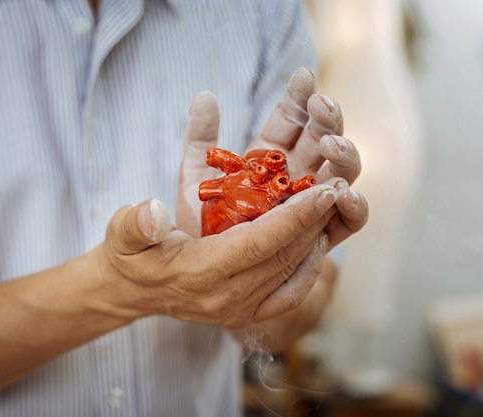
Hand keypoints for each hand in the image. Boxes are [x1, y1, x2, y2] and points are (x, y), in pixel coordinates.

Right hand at [94, 185, 337, 327]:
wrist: (130, 292)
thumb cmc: (128, 255)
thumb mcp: (121, 233)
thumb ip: (135, 223)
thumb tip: (153, 211)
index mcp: (199, 273)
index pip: (259, 243)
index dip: (295, 217)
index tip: (323, 189)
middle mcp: (225, 297)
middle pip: (283, 257)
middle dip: (315, 221)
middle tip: (338, 186)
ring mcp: (238, 310)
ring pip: (290, 273)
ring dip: (316, 239)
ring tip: (333, 207)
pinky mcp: (245, 314)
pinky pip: (288, 294)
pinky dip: (308, 269)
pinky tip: (317, 244)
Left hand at [178, 66, 367, 247]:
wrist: (196, 273)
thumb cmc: (197, 223)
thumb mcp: (194, 176)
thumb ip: (200, 139)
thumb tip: (206, 95)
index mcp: (269, 157)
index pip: (291, 120)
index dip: (300, 98)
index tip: (303, 76)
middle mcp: (295, 178)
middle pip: (323, 141)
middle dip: (327, 120)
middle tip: (320, 105)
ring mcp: (311, 206)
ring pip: (341, 174)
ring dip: (343, 156)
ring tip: (329, 146)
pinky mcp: (319, 238)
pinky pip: (346, 222)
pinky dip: (353, 208)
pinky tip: (344, 194)